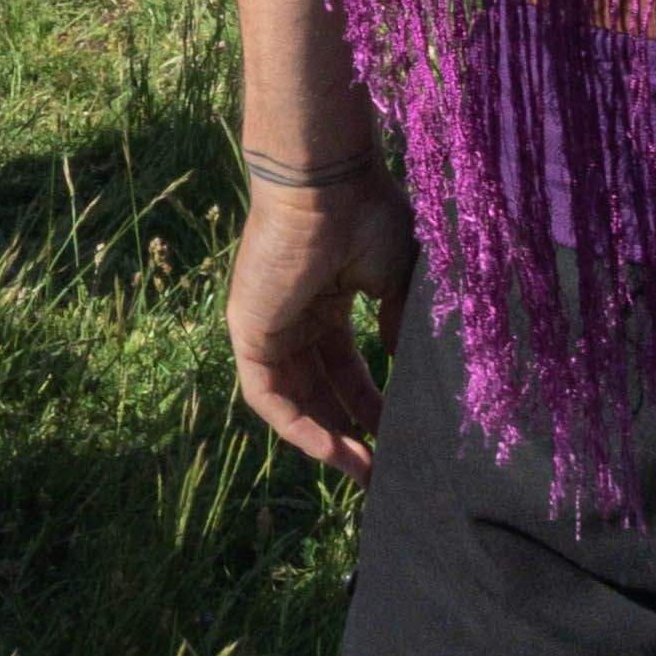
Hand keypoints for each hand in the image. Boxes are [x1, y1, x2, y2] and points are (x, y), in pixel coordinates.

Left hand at [222, 154, 416, 468]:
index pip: (346, 366)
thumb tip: (407, 367)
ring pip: (293, 400)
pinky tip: (334, 452)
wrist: (326, 182)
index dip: (372, 403)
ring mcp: (269, 325)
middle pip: (320, 390)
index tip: (402, 435)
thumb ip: (399, 326)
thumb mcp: (398, 277)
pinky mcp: (248, 331)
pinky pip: (267, 396)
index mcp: (328, 299)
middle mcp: (295, 316)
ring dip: (327, 440)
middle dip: (351, 432)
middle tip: (384, 470)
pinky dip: (298, 427)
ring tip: (365, 473)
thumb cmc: (365, 214)